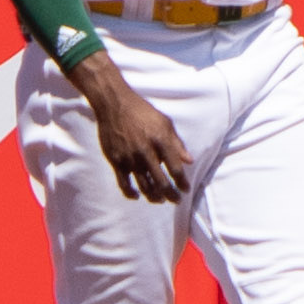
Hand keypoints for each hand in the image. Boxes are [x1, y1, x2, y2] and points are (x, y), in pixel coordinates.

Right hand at [83, 53, 188, 202]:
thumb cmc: (142, 111)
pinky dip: (131, 193)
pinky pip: (124, 184)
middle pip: (162, 182)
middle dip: (171, 195)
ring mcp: (130, 157)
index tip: (186, 190)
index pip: (176, 169)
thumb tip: (189, 161)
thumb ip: (177, 143)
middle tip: (176, 200)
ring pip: (144, 186)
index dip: (182, 183)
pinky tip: (137, 196)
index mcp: (161, 140)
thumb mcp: (164, 122)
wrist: (114, 104)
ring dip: (154, 196)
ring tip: (160, 199)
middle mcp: (146, 151)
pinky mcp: (116, 160)